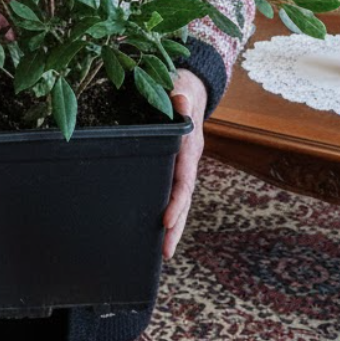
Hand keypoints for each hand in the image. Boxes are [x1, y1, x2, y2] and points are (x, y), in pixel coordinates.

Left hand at [162, 68, 207, 259]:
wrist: (189, 88)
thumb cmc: (181, 89)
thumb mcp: (180, 88)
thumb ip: (180, 96)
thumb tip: (181, 100)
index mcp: (188, 148)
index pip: (183, 180)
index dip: (175, 202)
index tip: (164, 221)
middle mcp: (186, 162)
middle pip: (183, 200)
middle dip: (176, 227)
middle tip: (165, 252)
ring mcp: (180, 166)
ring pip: (177, 200)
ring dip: (171, 226)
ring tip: (161, 252)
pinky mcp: (171, 167)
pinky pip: (169, 191)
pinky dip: (165, 210)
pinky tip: (150, 228)